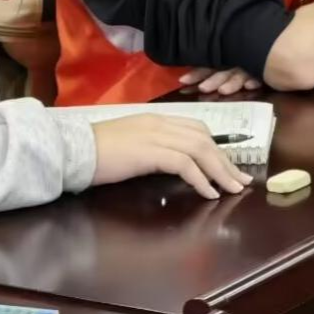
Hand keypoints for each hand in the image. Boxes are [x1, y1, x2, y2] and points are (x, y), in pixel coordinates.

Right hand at [92, 115, 251, 199]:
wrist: (73, 150)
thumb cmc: (95, 152)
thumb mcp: (129, 146)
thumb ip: (151, 148)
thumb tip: (170, 164)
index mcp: (155, 119)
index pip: (196, 128)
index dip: (216, 147)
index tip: (228, 165)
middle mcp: (159, 123)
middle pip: (204, 138)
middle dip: (226, 160)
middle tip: (241, 180)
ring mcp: (155, 135)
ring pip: (201, 149)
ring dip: (220, 171)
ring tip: (232, 189)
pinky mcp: (150, 151)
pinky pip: (185, 164)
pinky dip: (201, 179)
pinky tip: (209, 193)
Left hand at [179, 67, 262, 95]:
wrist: (267, 50)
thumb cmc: (242, 62)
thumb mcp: (224, 67)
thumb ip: (210, 75)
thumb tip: (186, 83)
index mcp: (222, 63)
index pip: (207, 68)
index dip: (196, 74)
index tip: (183, 81)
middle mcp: (233, 65)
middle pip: (220, 73)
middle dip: (212, 81)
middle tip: (202, 88)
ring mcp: (248, 68)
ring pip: (238, 75)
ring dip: (231, 83)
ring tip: (223, 90)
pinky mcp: (263, 71)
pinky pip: (258, 76)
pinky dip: (254, 80)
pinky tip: (250, 85)